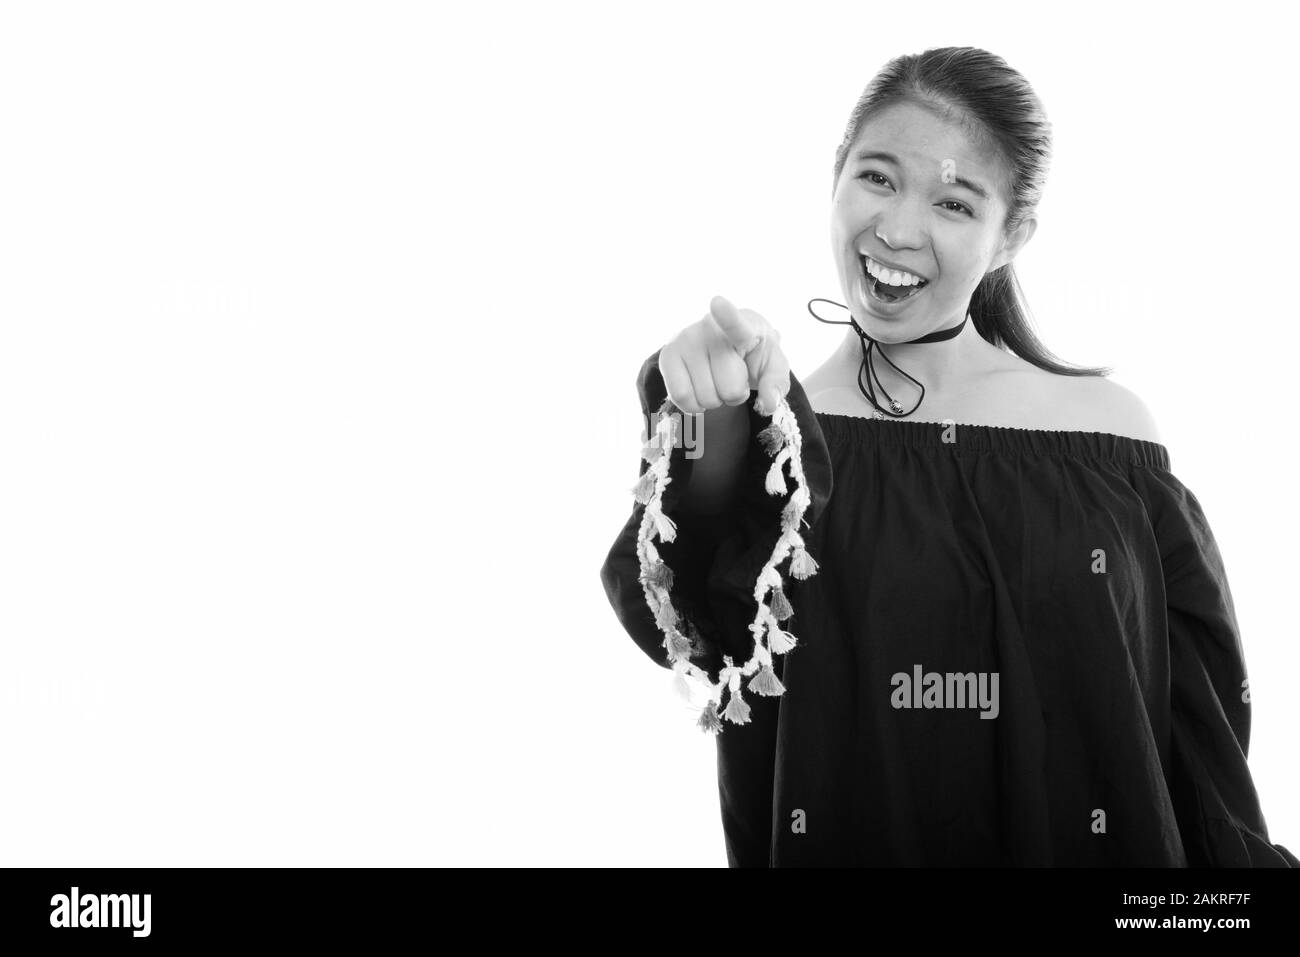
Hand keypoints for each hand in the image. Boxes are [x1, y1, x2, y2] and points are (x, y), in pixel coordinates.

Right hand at [658, 295, 790, 415]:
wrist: (726, 347)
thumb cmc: (753, 355)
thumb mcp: (772, 366)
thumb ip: (776, 383)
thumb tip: (768, 404)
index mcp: (743, 326)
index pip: (734, 323)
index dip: (727, 315)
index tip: (717, 303)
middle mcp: (710, 327)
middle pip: (729, 388)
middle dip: (735, 394)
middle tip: (734, 377)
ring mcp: (685, 339)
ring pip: (705, 397)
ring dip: (715, 400)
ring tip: (716, 380)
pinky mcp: (667, 354)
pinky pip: (681, 396)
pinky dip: (693, 405)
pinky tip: (699, 389)